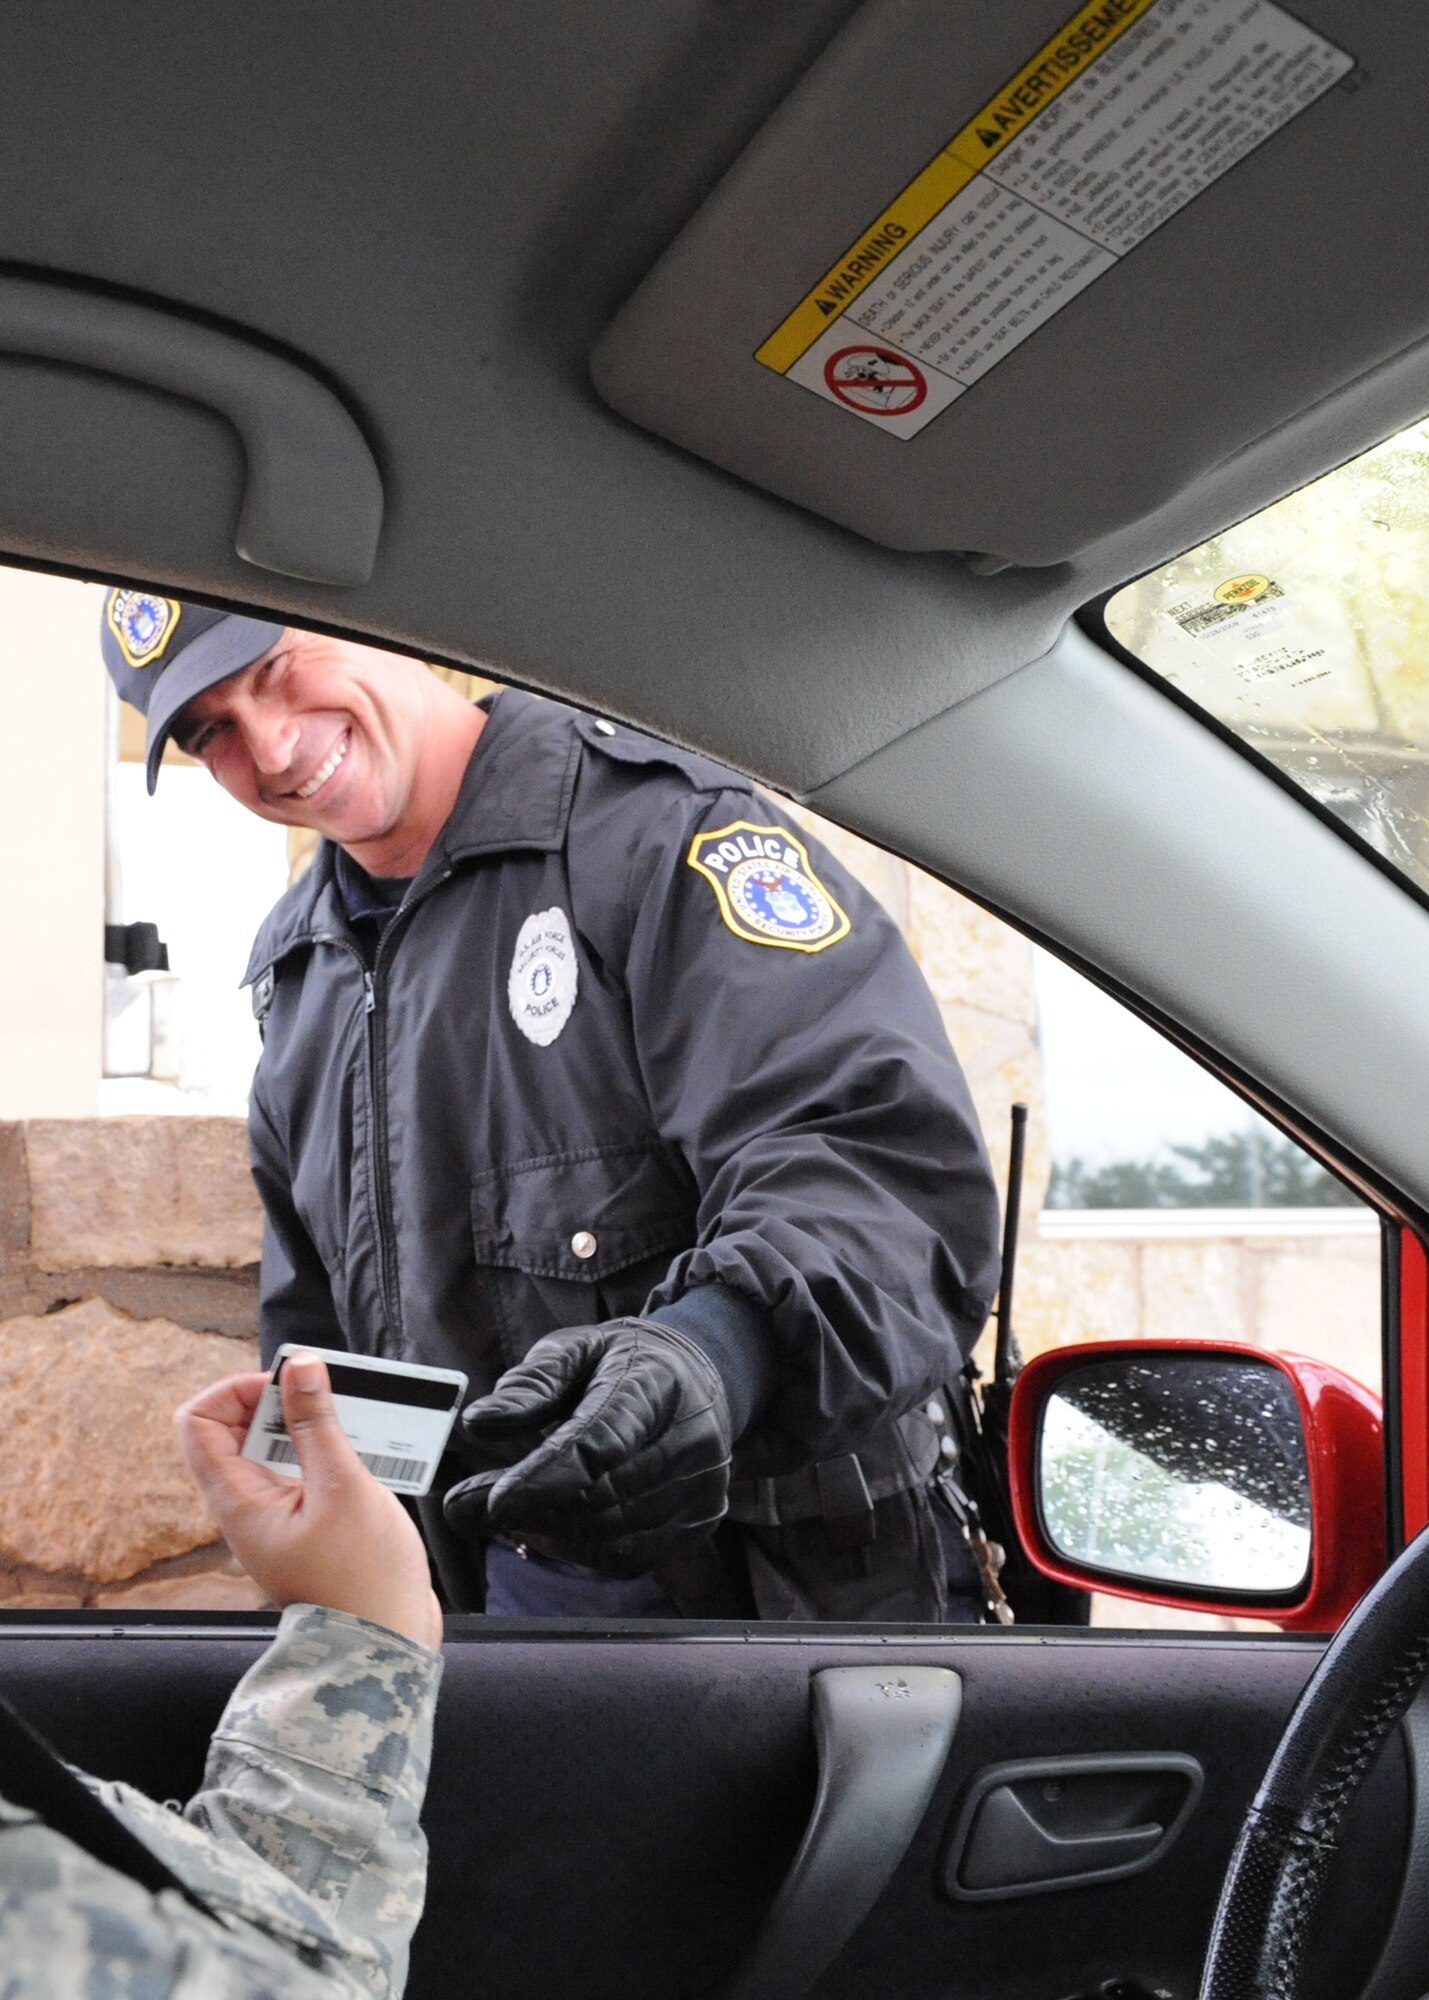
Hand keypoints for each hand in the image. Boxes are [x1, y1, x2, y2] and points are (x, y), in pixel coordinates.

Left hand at [175, 1354, 443, 1650]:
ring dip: (313, 1426)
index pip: (198, 1421)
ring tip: (355, 1425)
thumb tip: (299, 1366)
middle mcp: (247, 1507)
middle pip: (239, 1428)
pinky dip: (330, 1452)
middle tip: (329, 1398)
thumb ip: (317, 1424)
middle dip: (283, 1402)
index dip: (236, 1390)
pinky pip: (304, 1471)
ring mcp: (276, 1517)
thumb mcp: (342, 1488)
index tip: (287, 1386)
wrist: (387, 1646)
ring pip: (277, 1448)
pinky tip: (367, 1455)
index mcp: (238, 1501)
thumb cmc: (363, 1579)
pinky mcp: (305, 1524)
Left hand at [444, 1319, 731, 1576]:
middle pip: (602, 1496)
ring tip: (503, 1510)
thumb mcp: (573, 1349)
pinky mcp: (699, 1521)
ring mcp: (701, 1486)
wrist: (695, 1380)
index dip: (548, 1476)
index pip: (603, 1439)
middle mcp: (692, 1437)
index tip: (494, 1501)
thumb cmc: (620, 1364)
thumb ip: (529, 1386)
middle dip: (528, 1508)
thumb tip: (478, 1423)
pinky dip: (578, 1549)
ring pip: (611, 1535)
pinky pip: (627, 1557)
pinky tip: (548, 1524)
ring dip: (546, 1532)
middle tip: (463, 1505)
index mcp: (656, 1381)